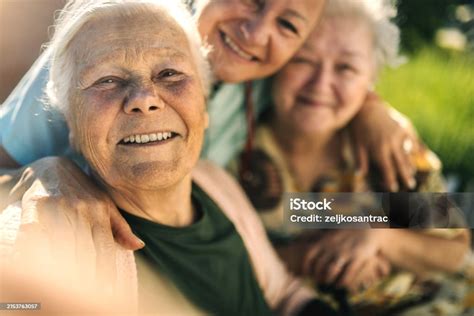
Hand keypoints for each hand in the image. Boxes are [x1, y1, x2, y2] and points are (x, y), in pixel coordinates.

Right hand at [6, 157, 143, 280]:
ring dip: (64, 266)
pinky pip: (35, 229)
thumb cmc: (81, 190)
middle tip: (88, 295)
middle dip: (86, 274)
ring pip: (63, 242)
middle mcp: (82, 208)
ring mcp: (59, 205)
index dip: (105, 270)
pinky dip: (34, 245)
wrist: (49, 166)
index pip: (104, 246)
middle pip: (84, 248)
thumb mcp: (105, 204)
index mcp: (100, 210)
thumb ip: (120, 227)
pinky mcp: (36, 203)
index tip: (107, 291)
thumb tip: (139, 246)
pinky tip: (37, 262)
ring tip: (66, 286)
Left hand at [302, 230, 389, 290]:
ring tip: (329, 284)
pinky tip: (342, 285)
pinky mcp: (357, 258)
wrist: (369, 229)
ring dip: (328, 280)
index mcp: (325, 241)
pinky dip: (343, 282)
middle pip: (319, 266)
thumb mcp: (332, 232)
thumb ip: (319, 237)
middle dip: (318, 276)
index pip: (310, 255)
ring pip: (331, 271)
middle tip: (319, 281)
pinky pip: (347, 274)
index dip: (305, 266)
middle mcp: (333, 247)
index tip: (305, 273)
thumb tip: (303, 237)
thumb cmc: (348, 232)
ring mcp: (345, 253)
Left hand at [350, 92, 418, 190]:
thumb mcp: (356, 145)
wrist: (366, 106)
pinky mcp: (404, 127)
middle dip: (405, 176)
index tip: (393, 189)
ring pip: (408, 154)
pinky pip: (412, 141)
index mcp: (380, 151)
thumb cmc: (358, 128)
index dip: (391, 180)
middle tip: (410, 186)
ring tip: (411, 173)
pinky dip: (413, 149)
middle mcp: (392, 144)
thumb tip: (359, 176)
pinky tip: (414, 154)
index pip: (388, 170)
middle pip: (401, 165)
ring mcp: (399, 135)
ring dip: (410, 164)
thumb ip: (360, 161)